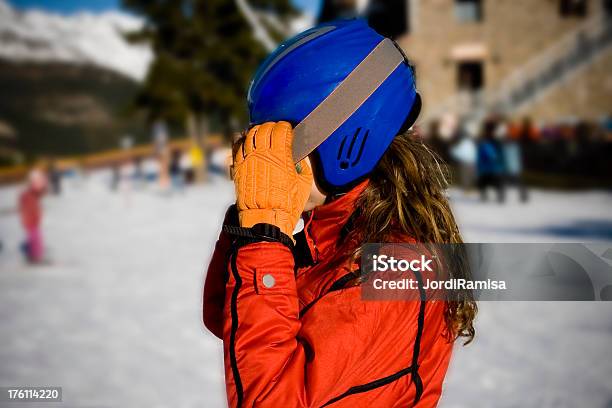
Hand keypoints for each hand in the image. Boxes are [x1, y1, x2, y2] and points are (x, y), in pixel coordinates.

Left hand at [232, 121, 312, 237]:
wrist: (266, 219)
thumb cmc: (288, 204)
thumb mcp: (303, 183)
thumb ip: (301, 165)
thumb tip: (299, 156)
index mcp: (281, 155)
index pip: (281, 130)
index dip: (285, 127)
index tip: (288, 129)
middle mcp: (263, 153)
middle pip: (265, 129)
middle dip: (271, 126)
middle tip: (275, 130)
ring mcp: (248, 159)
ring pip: (250, 135)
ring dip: (257, 131)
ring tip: (261, 133)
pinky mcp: (238, 167)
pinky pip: (237, 146)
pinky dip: (242, 140)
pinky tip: (246, 140)